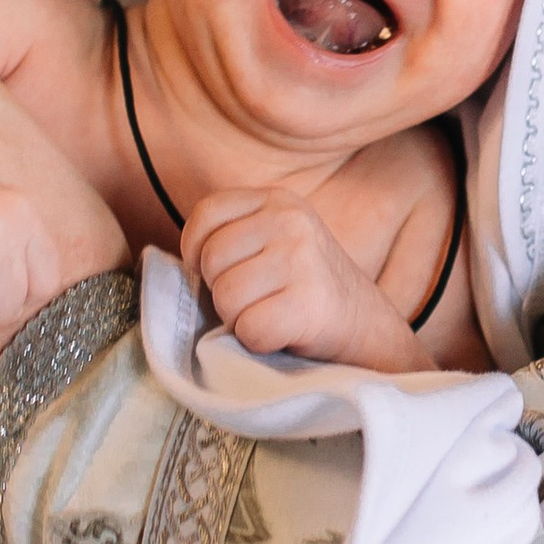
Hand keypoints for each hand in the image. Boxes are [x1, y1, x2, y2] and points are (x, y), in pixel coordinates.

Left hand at [179, 189, 417, 368]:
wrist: (369, 329)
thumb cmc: (307, 291)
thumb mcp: (276, 241)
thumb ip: (234, 237)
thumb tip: (174, 264)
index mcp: (278, 200)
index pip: (206, 214)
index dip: (196, 251)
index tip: (216, 273)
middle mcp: (290, 220)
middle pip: (210, 260)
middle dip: (222, 291)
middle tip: (258, 300)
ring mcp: (301, 259)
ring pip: (225, 297)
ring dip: (240, 319)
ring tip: (273, 314)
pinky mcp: (309, 302)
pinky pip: (249, 329)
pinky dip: (260, 343)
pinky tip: (285, 333)